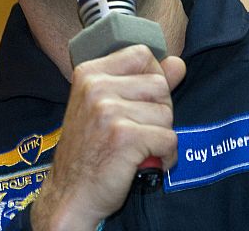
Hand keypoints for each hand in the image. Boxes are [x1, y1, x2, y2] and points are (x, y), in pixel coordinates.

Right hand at [30, 46, 185, 229]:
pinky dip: (165, 156)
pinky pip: (169, 139)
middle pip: (159, 84)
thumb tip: (178, 63)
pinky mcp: (124, 137)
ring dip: (161, 135)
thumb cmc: (90, 150)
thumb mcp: (108, 106)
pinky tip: (146, 162)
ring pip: (166, 113)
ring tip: (138, 148)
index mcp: (90, 73)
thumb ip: (144, 80)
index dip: (152, 77)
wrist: (70, 196)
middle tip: (136, 131)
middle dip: (159, 111)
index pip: (142, 54)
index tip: (139, 101)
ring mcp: (108, 111)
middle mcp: (96, 87)